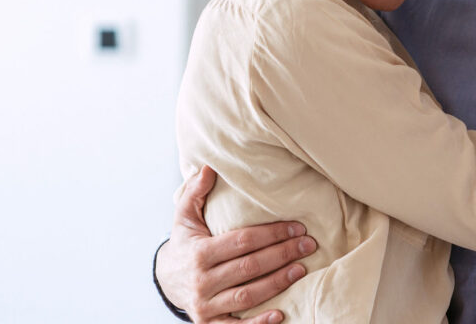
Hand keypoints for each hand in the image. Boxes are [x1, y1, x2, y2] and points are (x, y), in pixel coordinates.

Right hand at [155, 166, 317, 323]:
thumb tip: (209, 168)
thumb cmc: (184, 244)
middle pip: (250, 267)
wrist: (166, 280)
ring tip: (301, 270)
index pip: (243, 241)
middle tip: (309, 245)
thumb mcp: (184, 217)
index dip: (272, 234)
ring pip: (248, 296)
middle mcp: (202, 282)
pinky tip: (281, 314)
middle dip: (282, 255)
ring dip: (278, 283)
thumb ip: (195, 191)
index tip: (298, 227)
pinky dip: (259, 323)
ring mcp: (206, 306)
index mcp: (199, 253)